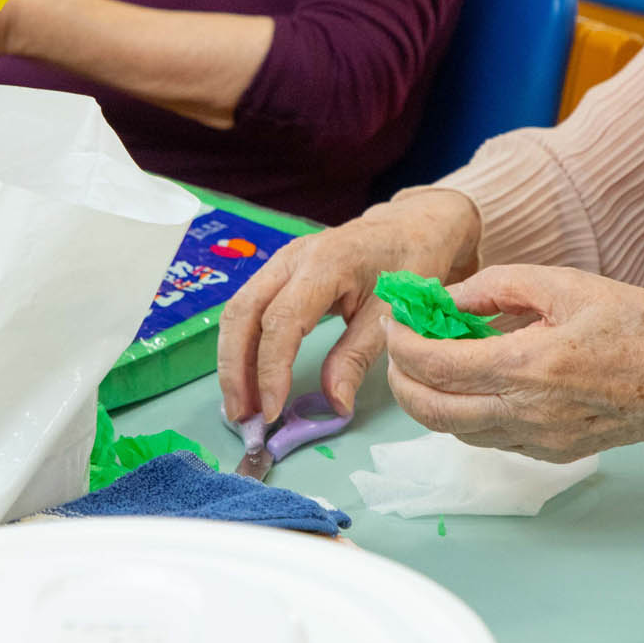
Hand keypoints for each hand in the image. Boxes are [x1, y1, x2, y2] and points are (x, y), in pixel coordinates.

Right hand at [218, 189, 481, 423]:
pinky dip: (241, 348)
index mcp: (325, 264)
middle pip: (241, 313)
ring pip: (236, 312)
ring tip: (240, 405)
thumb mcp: (395, 313)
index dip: (271, 370)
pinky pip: (247, 310)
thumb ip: (358, 357)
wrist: (411, 226)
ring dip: (232, 361)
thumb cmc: (410, 263)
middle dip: (235, 369)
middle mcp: (291, 259)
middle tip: (242, 416)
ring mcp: (279, 263)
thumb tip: (334, 405)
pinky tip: (248, 379)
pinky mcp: (277, 274)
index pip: (281, 321)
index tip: (274, 411)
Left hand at [383, 264, 643, 462]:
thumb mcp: (566, 284)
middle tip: (400, 346)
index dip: (402, 344)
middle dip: (399, 377)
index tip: (395, 322)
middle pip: (429, 410)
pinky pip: (483, 438)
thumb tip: (447, 298)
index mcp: (527, 366)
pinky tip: (469, 382)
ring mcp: (535, 439)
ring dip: (426, 397)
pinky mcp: (545, 452)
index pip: (435, 366)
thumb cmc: (638, 328)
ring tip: (431, 360)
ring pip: (451, 429)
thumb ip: (497, 286)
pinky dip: (460, 412)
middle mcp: (525, 412)